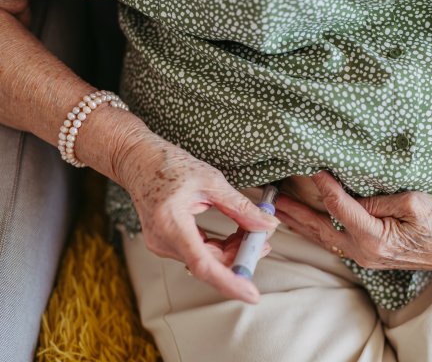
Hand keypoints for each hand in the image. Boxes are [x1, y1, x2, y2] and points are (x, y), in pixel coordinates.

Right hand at [116, 132, 279, 303]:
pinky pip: (199, 254)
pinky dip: (220, 248)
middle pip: (209, 264)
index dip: (229, 282)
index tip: (251, 294)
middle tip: (263, 241)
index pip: (203, 265)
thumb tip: (268, 225)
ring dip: (231, 252)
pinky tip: (234, 236)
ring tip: (249, 233)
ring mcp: (161, 244)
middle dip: (239, 258)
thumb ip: (241, 208)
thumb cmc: (170, 165)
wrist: (139, 161)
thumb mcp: (212, 181)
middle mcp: (162, 240)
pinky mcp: (166, 244)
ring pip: (206, 261)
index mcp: (171, 223)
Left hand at [275, 171, 431, 269]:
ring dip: (299, 224)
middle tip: (270, 199)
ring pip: (324, 239)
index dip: (323, 185)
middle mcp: (364, 252)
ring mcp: (364, 257)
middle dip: (293, 213)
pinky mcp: (368, 255)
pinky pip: (335, 243)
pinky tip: (305, 225)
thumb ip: (378, 202)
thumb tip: (352, 198)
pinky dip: (316, 232)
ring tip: (277, 212)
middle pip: (319, 229)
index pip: (338, 206)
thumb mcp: (413, 203)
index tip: (311, 167)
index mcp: (374, 238)